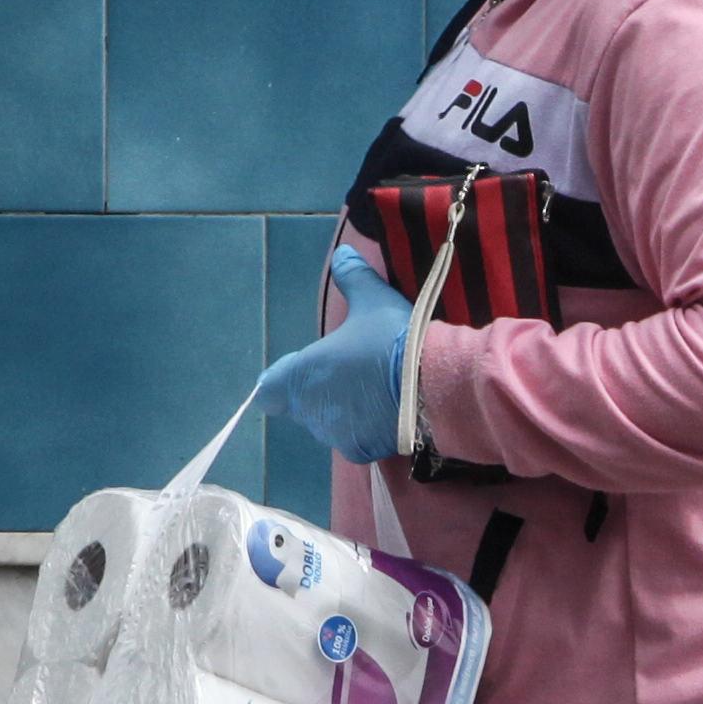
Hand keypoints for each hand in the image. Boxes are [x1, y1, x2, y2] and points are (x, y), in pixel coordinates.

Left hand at [246, 243, 415, 464]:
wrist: (434, 384)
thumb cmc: (393, 339)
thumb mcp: (372, 299)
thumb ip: (352, 277)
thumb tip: (342, 253)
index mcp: (302, 375)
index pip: (268, 390)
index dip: (279, 382)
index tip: (299, 372)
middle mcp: (312, 411)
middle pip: (303, 407)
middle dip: (320, 393)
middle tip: (351, 373)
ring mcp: (337, 434)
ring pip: (330, 424)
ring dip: (344, 412)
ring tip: (374, 391)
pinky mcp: (363, 451)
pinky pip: (356, 439)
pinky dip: (368, 428)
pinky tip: (389, 412)